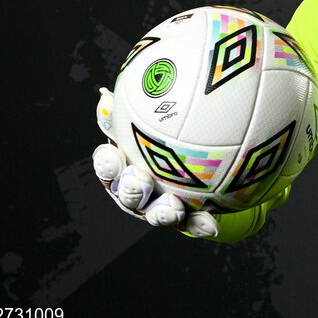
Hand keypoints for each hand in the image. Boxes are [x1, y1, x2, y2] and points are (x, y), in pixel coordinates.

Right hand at [92, 87, 219, 237]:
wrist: (208, 162)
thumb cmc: (173, 130)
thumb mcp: (157, 116)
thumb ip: (135, 107)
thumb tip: (105, 93)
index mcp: (125, 164)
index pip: (108, 164)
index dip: (107, 162)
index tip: (113, 154)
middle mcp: (136, 189)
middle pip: (126, 194)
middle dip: (130, 190)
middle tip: (140, 180)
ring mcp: (157, 208)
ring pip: (155, 215)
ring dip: (162, 213)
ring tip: (174, 207)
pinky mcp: (184, 221)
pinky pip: (192, 224)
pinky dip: (200, 224)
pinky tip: (212, 223)